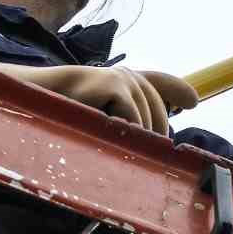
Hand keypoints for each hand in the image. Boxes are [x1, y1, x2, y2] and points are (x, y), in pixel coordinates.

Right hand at [30, 65, 196, 134]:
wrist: (39, 99)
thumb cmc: (66, 110)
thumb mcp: (99, 116)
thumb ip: (122, 119)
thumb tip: (150, 141)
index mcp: (124, 80)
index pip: (159, 83)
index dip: (178, 91)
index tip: (193, 102)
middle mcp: (128, 76)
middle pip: (158, 111)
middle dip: (156, 136)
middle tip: (151, 157)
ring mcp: (124, 78)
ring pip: (147, 119)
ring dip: (137, 138)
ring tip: (120, 149)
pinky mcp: (116, 84)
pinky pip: (134, 117)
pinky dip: (126, 130)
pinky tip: (111, 136)